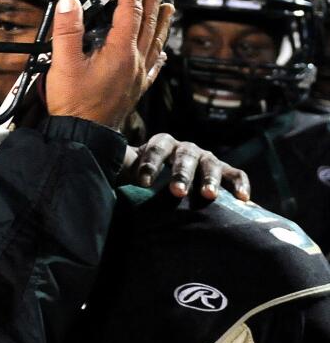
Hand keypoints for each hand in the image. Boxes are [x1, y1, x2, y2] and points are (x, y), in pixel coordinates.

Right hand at [45, 0, 173, 129]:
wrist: (83, 136)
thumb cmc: (73, 103)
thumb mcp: (63, 64)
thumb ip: (67, 31)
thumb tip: (69, 1)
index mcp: (120, 51)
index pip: (130, 11)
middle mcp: (134, 61)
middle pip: (148, 22)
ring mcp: (138, 76)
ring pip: (155, 42)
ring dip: (161, 21)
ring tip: (168, 6)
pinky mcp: (135, 89)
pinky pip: (154, 66)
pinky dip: (159, 53)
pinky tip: (162, 53)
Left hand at [124, 133, 250, 200]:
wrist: (168, 177)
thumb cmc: (145, 174)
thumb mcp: (130, 168)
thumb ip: (121, 166)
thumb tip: (99, 165)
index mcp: (162, 144)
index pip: (156, 149)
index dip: (150, 163)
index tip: (142, 183)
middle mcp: (186, 149)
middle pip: (185, 157)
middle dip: (180, 173)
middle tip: (176, 191)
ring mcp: (207, 158)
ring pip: (210, 165)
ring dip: (209, 179)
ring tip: (208, 196)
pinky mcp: (225, 171)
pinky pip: (236, 174)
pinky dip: (240, 184)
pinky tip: (244, 199)